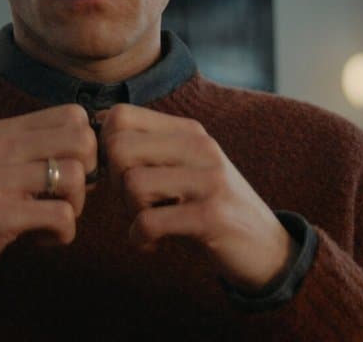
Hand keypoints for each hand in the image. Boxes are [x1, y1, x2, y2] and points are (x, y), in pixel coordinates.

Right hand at [0, 104, 96, 297]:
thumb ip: (36, 152)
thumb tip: (95, 151)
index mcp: (3, 130)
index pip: (74, 114)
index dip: (87, 147)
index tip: (70, 174)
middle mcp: (0, 145)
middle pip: (83, 140)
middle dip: (89, 174)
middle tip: (65, 197)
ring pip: (76, 177)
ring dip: (74, 207)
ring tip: (49, 220)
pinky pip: (62, 217)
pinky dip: (62, 235)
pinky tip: (39, 239)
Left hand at [99, 104, 295, 292]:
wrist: (266, 247)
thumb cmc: (210, 206)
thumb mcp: (183, 168)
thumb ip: (148, 148)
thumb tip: (96, 124)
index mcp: (188, 131)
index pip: (120, 115)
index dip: (104, 148)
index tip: (118, 175)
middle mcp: (200, 147)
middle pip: (119, 147)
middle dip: (113, 182)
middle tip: (131, 204)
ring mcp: (209, 180)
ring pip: (133, 184)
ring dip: (130, 213)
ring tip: (147, 223)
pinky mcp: (211, 216)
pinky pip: (150, 222)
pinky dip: (140, 238)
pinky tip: (152, 243)